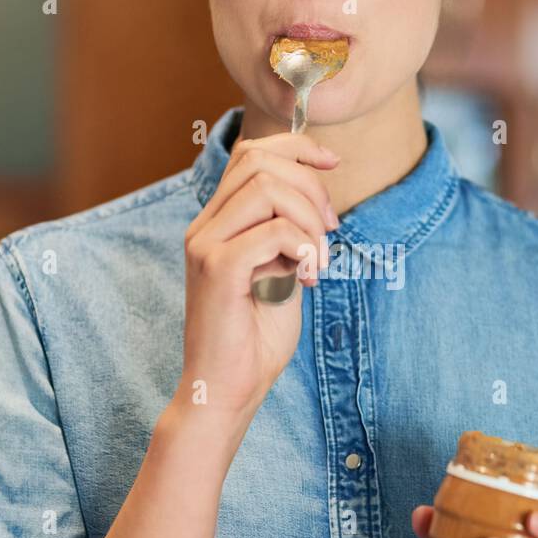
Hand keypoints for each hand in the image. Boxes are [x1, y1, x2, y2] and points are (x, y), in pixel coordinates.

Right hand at [175, 132, 339, 434]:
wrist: (229, 389)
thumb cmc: (256, 339)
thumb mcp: (281, 273)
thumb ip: (289, 235)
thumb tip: (315, 199)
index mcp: (217, 223)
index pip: (251, 154)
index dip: (297, 147)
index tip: (333, 162)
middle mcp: (204, 226)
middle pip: (259, 161)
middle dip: (311, 185)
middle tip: (330, 231)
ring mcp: (205, 245)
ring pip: (267, 189)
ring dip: (309, 219)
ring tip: (319, 260)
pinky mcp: (217, 269)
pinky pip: (273, 231)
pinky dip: (303, 247)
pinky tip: (307, 278)